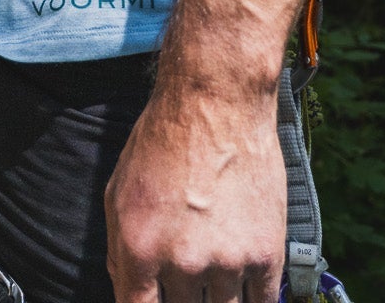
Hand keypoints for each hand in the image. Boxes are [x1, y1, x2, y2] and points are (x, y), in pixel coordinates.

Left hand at [105, 83, 286, 302]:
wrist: (217, 101)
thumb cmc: (164, 138)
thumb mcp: (119, 189)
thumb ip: (120, 249)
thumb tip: (127, 289)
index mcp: (139, 248)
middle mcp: (182, 261)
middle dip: (184, 301)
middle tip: (189, 280)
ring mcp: (227, 262)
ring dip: (217, 300)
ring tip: (214, 272)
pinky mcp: (265, 255)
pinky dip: (253, 300)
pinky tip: (244, 288)